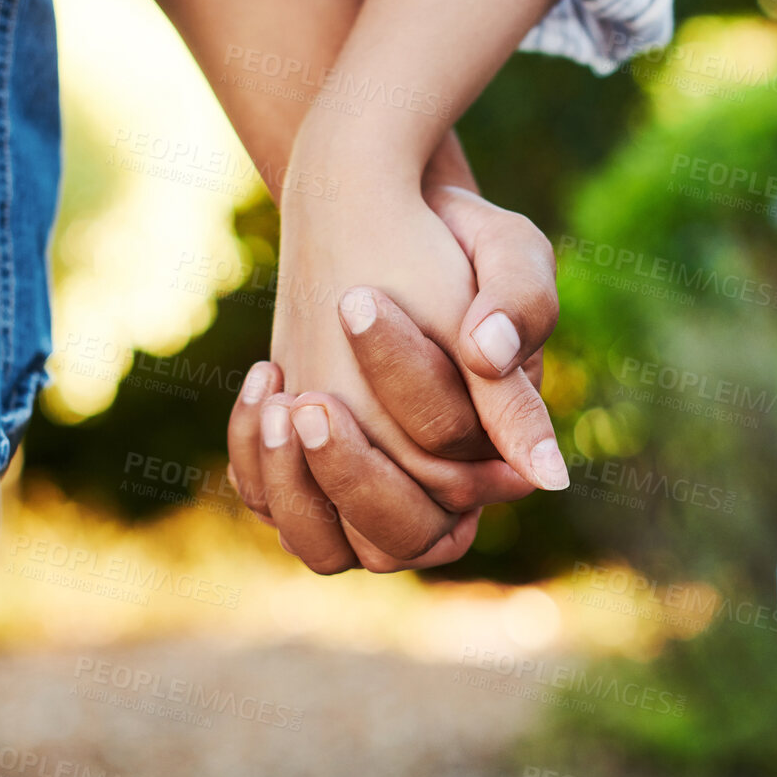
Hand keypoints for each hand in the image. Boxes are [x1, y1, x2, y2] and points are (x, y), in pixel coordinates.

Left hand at [227, 188, 567, 571]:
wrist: (383, 226)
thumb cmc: (458, 239)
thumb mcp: (505, 249)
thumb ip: (520, 303)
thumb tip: (493, 360)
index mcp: (501, 455)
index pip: (461, 476)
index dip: (414, 398)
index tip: (361, 303)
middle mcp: (438, 494)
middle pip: (399, 541)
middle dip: (352, 474)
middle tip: (314, 400)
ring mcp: (368, 491)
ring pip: (328, 551)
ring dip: (296, 487)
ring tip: (284, 399)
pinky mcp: (309, 477)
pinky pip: (273, 511)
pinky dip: (256, 463)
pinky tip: (266, 379)